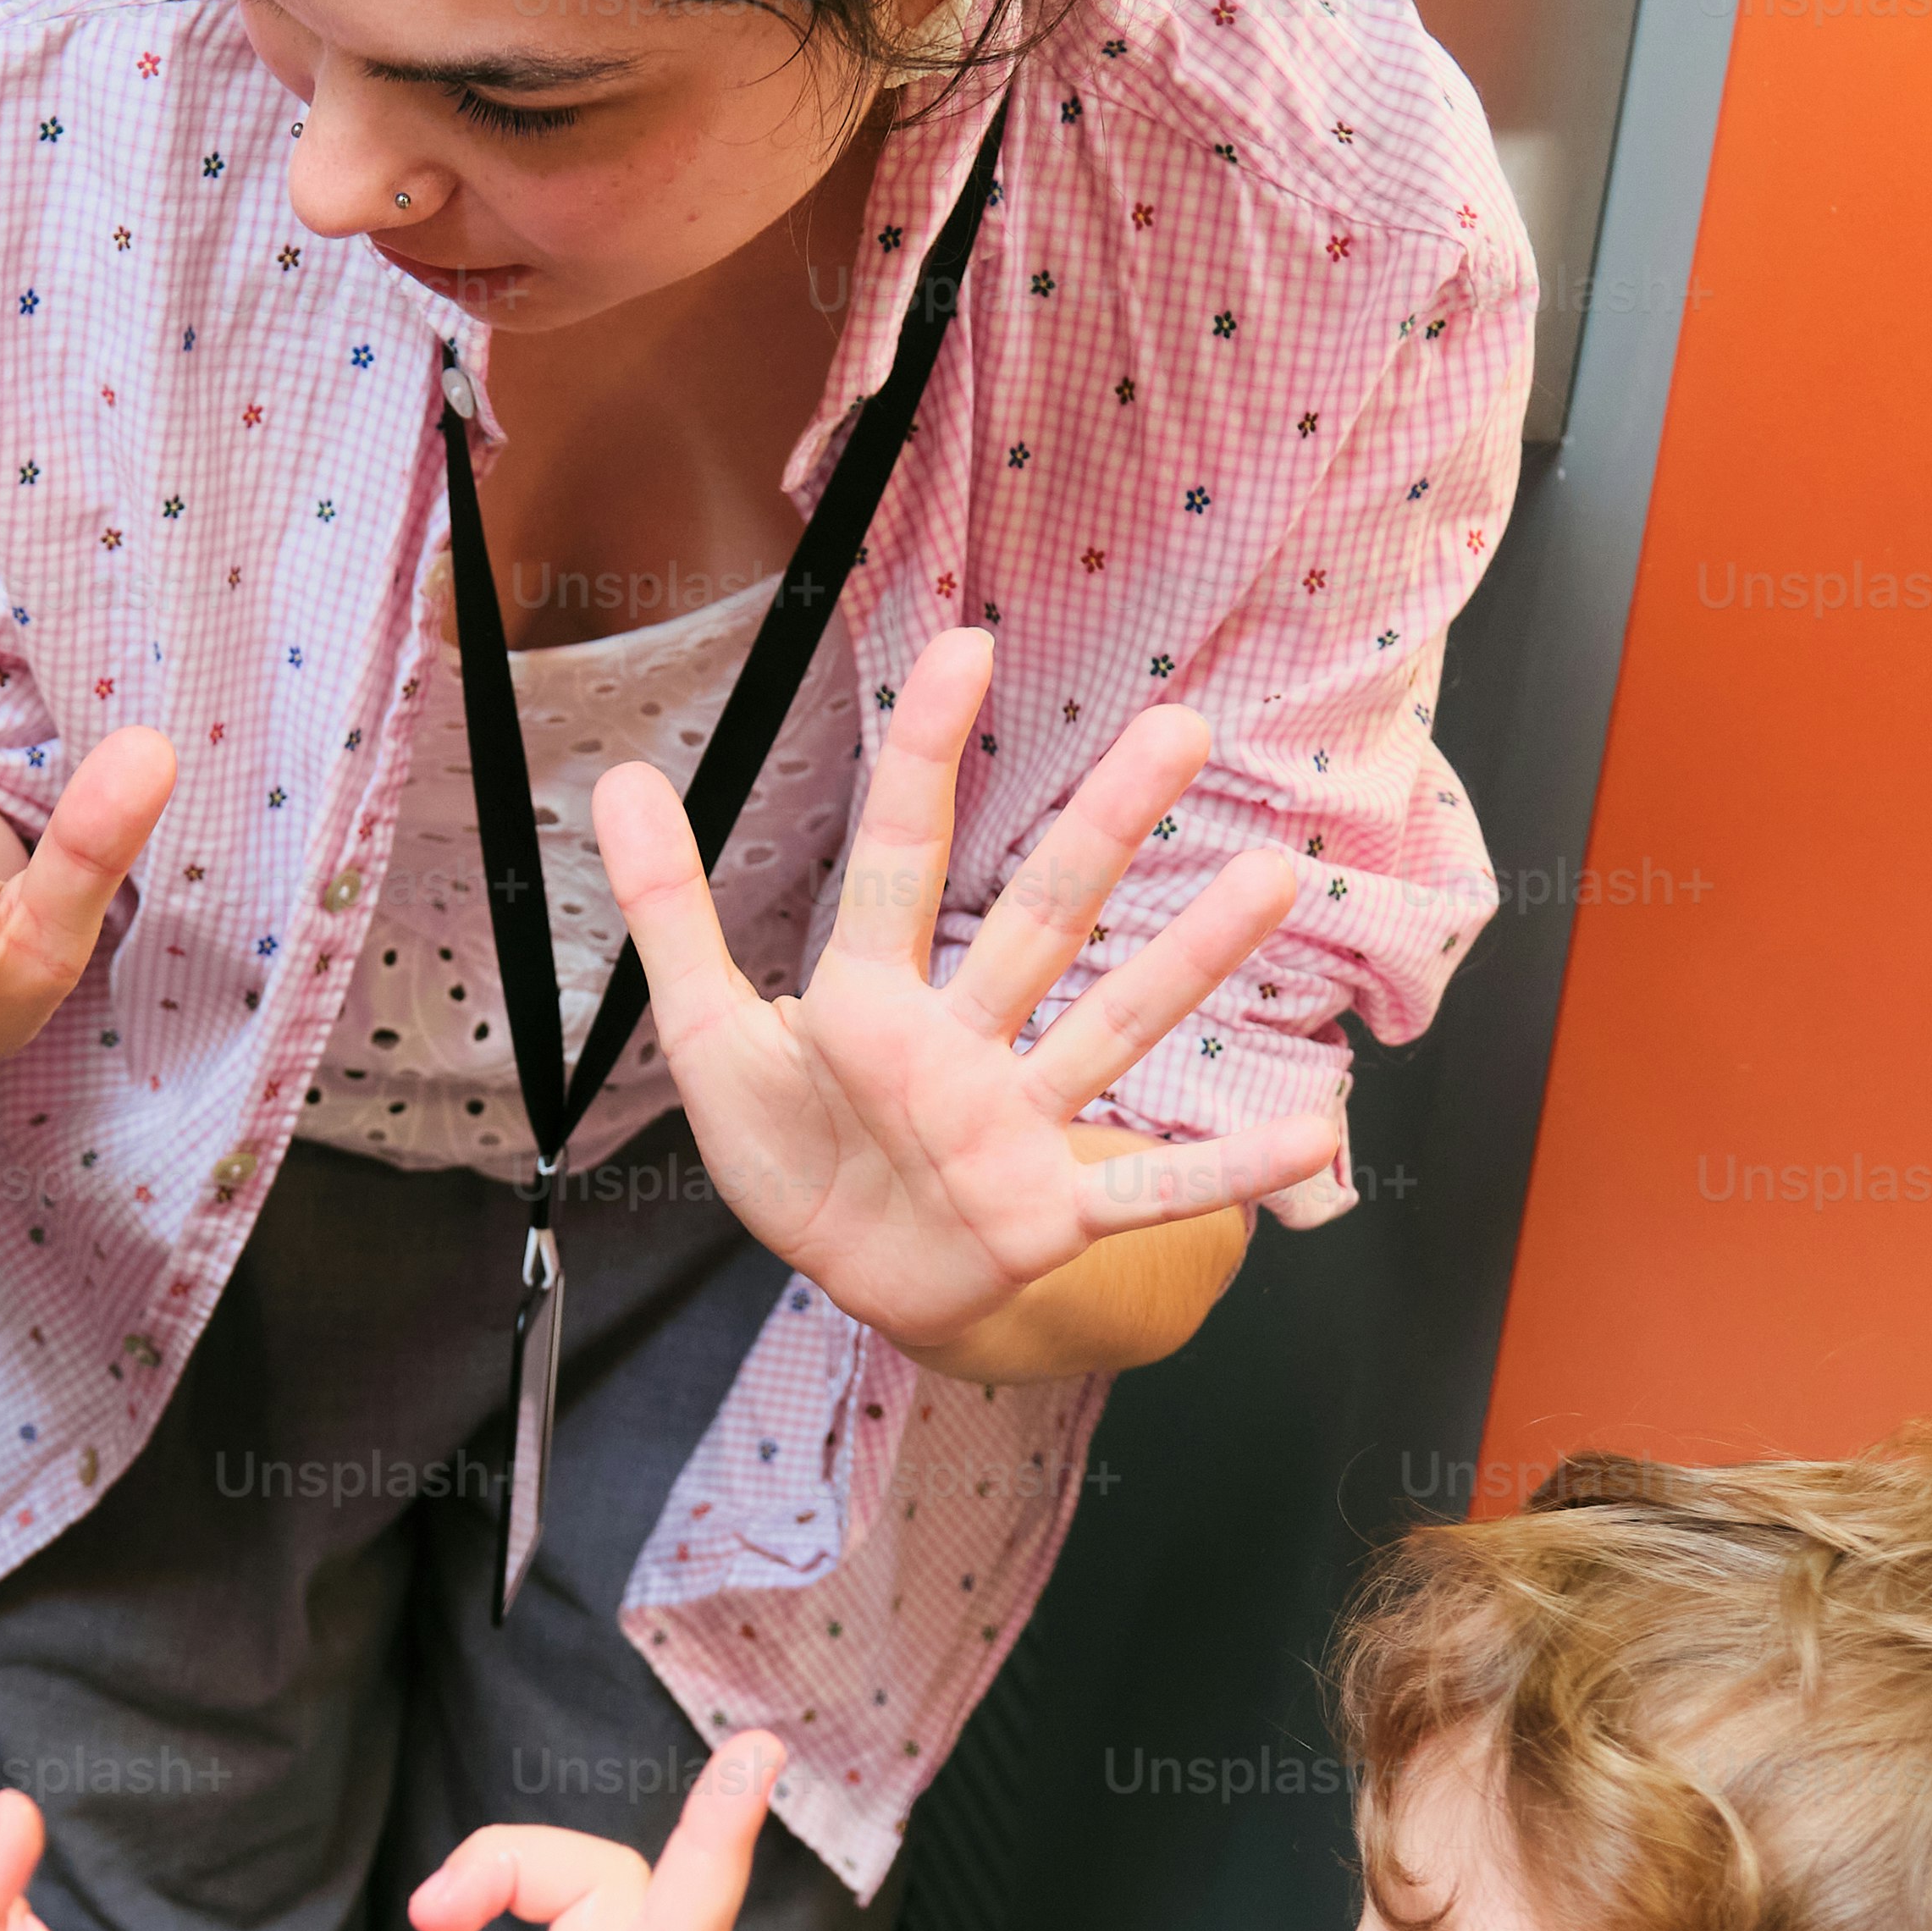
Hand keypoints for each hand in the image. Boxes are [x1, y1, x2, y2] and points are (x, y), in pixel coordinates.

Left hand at [597, 627, 1339, 1361]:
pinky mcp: (1050, 1213)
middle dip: (1105, 826)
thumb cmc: (801, 1151)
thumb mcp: (710, 1036)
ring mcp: (1018, 1124)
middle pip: (1041, 917)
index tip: (966, 648)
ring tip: (1272, 877)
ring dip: (1189, 959)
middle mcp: (963, 1045)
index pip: (901, 860)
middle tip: (1180, 727)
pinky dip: (1223, 1170)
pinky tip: (1312, 1140)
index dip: (925, 759)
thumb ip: (674, 912)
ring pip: (1110, 1025)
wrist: (859, 1282)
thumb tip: (619, 775)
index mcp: (874, 999)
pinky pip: (1147, 1189)